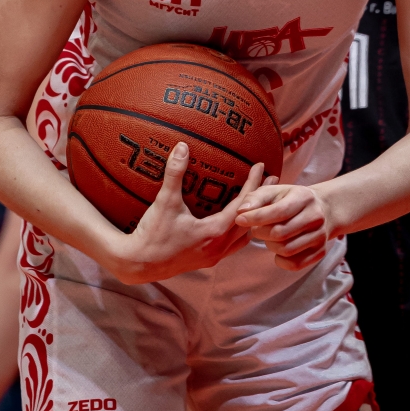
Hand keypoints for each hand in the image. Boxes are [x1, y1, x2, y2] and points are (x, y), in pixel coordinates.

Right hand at [104, 143, 269, 283]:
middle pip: (251, 222)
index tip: (262, 166)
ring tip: (260, 200)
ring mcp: (213, 257)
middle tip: (272, 180)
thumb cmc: (152, 234)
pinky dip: (240, 230)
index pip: (243, 206)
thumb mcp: (164, 202)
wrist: (137, 264)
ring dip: (253, 217)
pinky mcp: (206, 260)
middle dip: (261, 200)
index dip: (254, 185)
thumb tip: (182, 146)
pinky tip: (236, 220)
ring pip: (243, 237)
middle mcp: (219, 248)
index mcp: (214, 234)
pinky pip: (232, 245)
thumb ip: (175, 173)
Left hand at [235, 183, 333, 270]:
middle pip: (280, 233)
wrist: (322, 209)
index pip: (279, 212)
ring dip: (270, 246)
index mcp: (304, 197)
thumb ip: (255, 198)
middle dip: (261, 233)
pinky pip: (295, 264)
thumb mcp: (274, 191)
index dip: (256, 217)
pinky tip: (279, 248)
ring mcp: (320, 236)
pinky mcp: (320, 252)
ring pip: (286, 250)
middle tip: (256, 229)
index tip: (240, 219)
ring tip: (269, 237)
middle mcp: (316, 217)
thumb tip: (241, 211)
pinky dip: (281, 260)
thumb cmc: (290, 199)